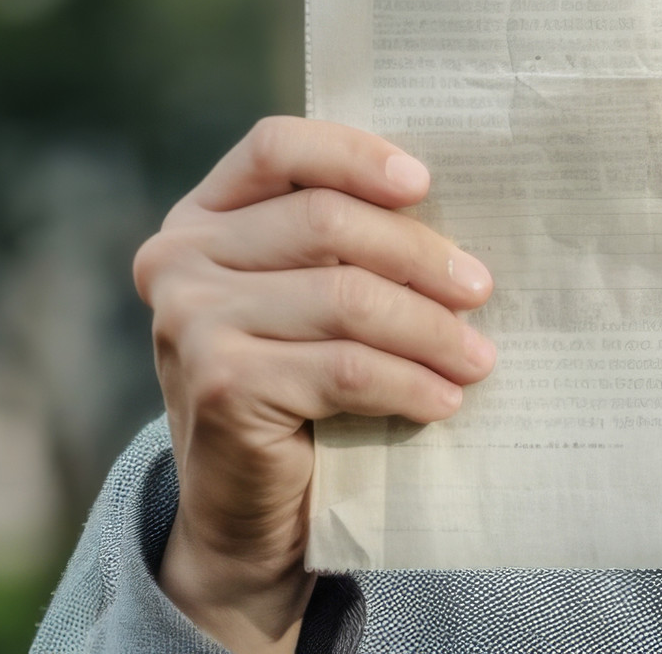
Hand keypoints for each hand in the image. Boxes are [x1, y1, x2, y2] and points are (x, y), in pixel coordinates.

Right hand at [132, 117, 497, 653]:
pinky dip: (409, 382)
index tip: (424, 183)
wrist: (243, 512)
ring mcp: (190, 321)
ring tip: (478, 356)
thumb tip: (451, 206)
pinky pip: (346, 368)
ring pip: (345, 298)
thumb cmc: (292, 387)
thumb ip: (339, 245)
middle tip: (482, 289)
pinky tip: (444, 398)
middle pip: (325, 221)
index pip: (276, 148)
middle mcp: (179, 259)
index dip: (353, 154)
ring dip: (430, 329)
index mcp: (200, 218)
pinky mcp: (221, 384)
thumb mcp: (302, 298)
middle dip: (419, 255)